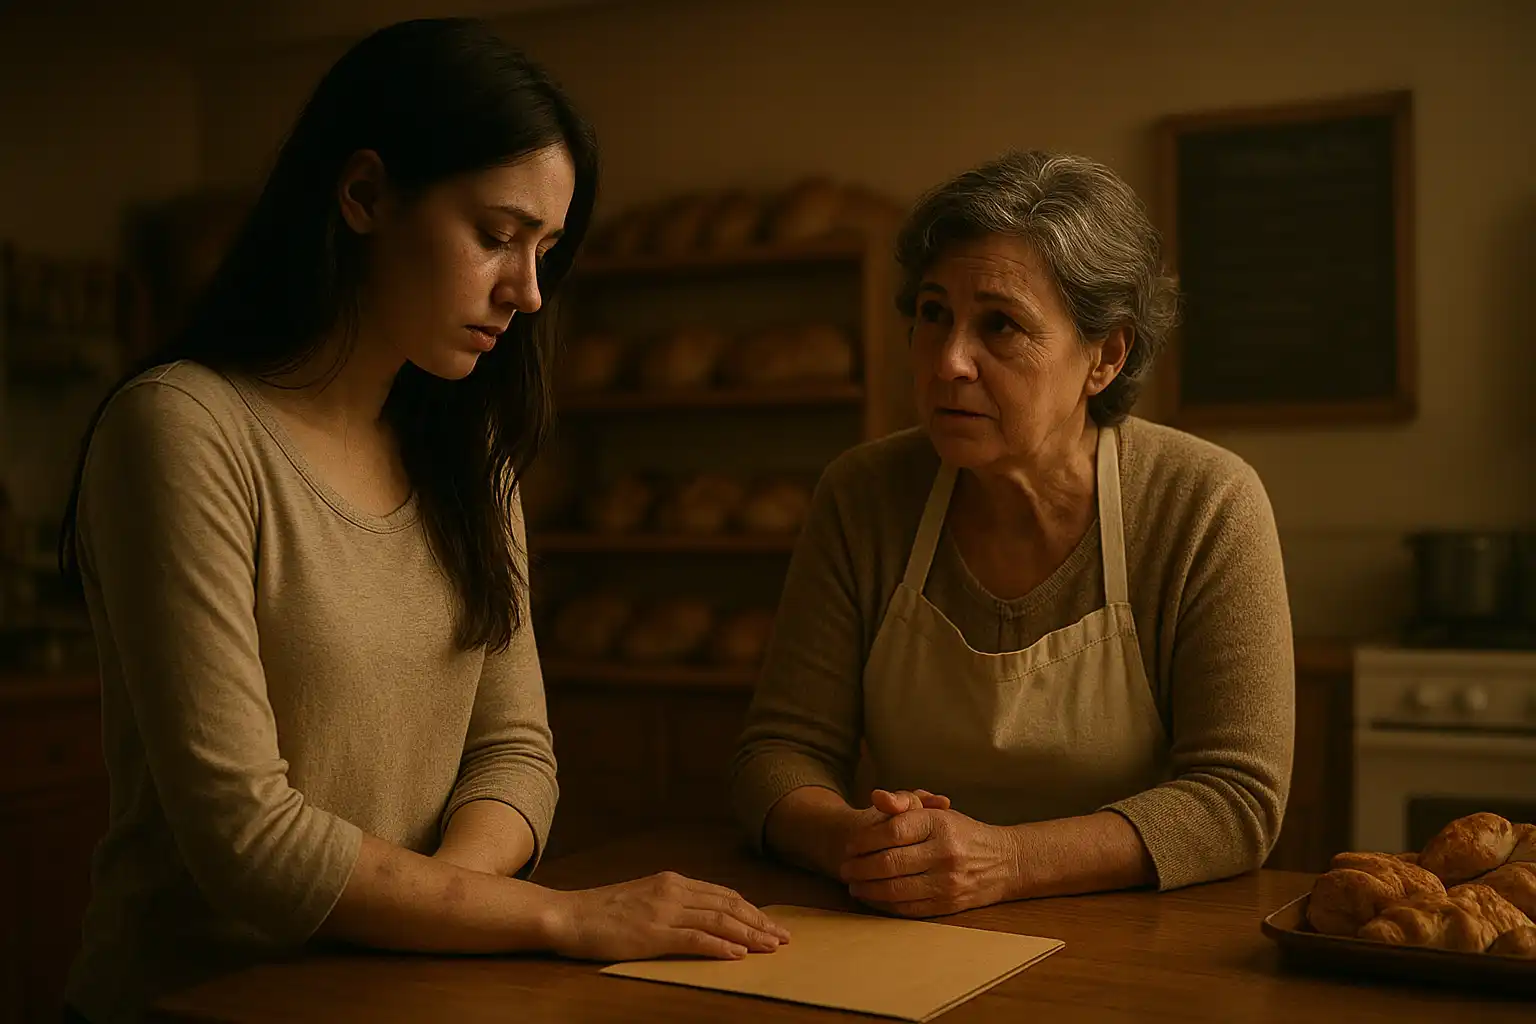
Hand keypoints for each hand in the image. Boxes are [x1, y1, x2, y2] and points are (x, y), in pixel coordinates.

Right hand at [543, 871, 791, 960]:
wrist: (569, 914)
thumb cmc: (603, 911)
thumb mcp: (643, 897)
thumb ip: (672, 902)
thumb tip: (702, 916)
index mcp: (672, 881)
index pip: (723, 895)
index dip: (751, 910)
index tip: (770, 924)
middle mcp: (673, 891)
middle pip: (728, 906)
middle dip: (759, 922)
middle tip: (783, 938)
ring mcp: (664, 911)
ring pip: (718, 921)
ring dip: (749, 935)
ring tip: (771, 946)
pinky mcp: (653, 933)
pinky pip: (695, 939)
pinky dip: (720, 946)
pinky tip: (738, 955)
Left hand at [839, 793, 1019, 917]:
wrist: (1005, 863)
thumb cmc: (961, 833)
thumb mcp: (937, 811)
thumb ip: (904, 802)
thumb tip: (876, 796)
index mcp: (939, 824)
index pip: (892, 830)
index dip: (864, 839)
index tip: (850, 845)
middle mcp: (944, 852)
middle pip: (889, 862)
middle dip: (859, 868)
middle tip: (844, 868)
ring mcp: (947, 882)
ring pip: (894, 889)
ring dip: (867, 889)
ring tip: (853, 885)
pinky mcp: (947, 906)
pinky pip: (907, 908)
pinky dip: (884, 905)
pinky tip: (872, 899)